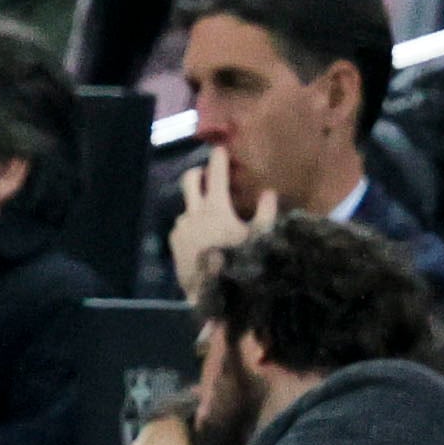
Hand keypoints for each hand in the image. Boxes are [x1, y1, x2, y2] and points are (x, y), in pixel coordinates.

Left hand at [164, 153, 268, 300]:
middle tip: (207, 174)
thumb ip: (265, 214)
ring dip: (197, 206)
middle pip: (189, 180)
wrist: (212, 295)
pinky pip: (182, 226)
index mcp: (215, 208)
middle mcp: (193, 214)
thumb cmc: (240, 265)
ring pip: (186, 207)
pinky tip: (202, 237)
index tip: (220, 149)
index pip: (216, 174)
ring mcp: (181, 228)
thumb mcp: (259, 239)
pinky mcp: (174, 243)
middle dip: (197, 173)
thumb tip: (269, 193)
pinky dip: (191, 225)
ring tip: (210, 218)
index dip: (219, 158)